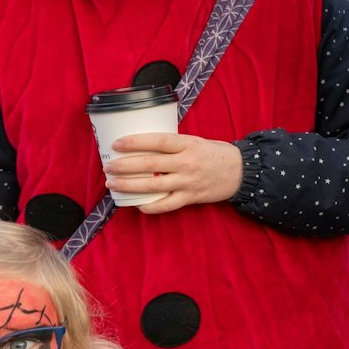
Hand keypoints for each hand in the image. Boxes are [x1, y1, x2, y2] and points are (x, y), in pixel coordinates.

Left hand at [106, 133, 244, 214]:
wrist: (241, 172)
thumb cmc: (215, 153)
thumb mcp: (196, 141)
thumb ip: (174, 144)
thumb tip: (144, 145)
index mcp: (188, 145)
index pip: (158, 141)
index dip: (136, 142)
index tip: (117, 144)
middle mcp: (187, 163)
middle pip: (150, 165)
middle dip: (125, 166)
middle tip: (108, 166)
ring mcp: (188, 182)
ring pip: (153, 186)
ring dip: (129, 185)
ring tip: (113, 184)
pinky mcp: (191, 198)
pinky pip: (166, 205)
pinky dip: (149, 206)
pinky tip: (136, 204)